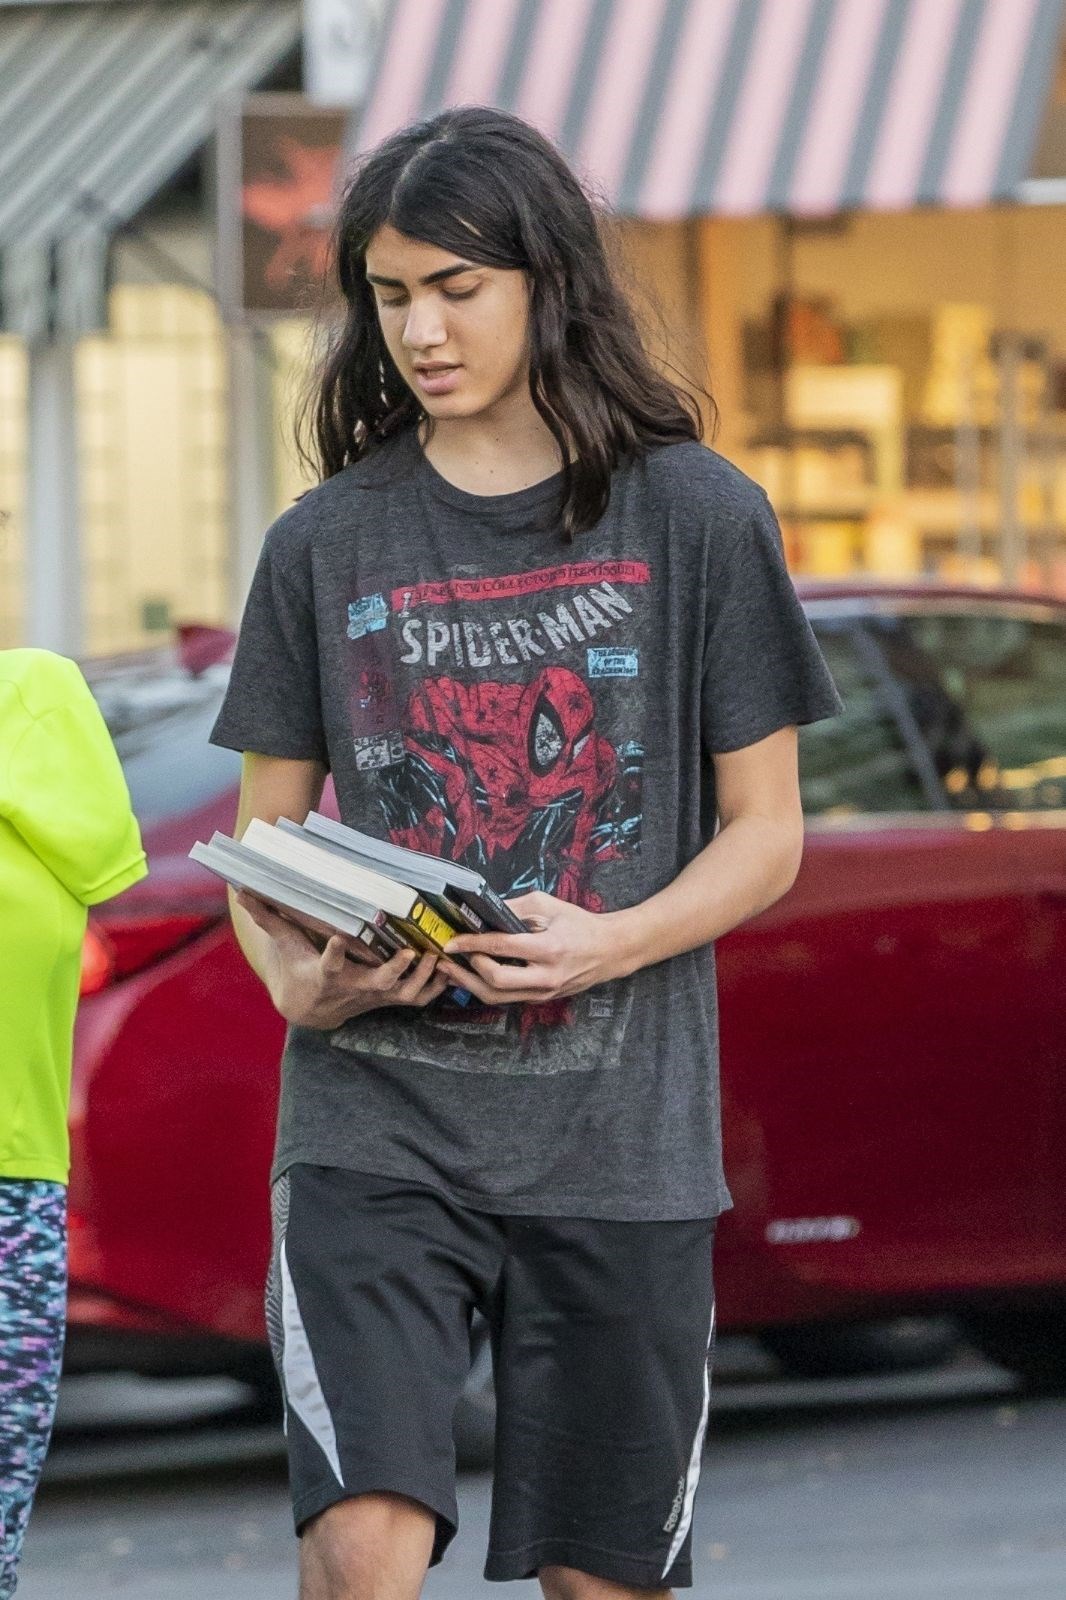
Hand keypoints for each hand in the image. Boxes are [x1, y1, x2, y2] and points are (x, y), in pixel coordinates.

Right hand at [236, 890, 449, 1028]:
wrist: (308, 1007)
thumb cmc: (297, 968)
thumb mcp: (283, 943)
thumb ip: (267, 916)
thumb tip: (241, 889)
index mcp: (326, 975)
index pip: (329, 965)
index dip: (334, 954)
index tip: (338, 939)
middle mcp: (353, 988)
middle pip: (376, 984)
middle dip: (394, 971)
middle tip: (410, 952)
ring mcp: (374, 996)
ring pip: (403, 994)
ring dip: (423, 978)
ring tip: (437, 956)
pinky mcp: (388, 999)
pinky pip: (417, 999)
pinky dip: (435, 987)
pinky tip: (450, 968)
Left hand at [437, 890, 632, 1006]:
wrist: (609, 950)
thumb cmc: (579, 924)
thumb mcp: (549, 905)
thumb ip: (514, 907)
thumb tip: (483, 911)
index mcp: (548, 948)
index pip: (501, 947)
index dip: (472, 943)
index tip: (452, 939)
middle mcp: (545, 975)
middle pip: (495, 980)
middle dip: (467, 968)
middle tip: (452, 955)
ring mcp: (543, 992)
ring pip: (497, 997)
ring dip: (469, 983)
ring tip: (450, 970)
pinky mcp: (540, 999)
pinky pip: (507, 997)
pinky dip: (485, 987)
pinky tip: (472, 975)